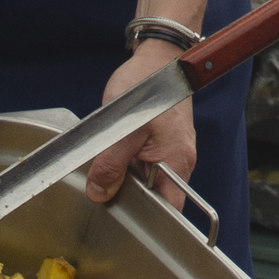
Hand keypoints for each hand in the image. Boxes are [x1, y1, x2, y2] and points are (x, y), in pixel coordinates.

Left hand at [85, 41, 198, 208]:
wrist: (157, 56)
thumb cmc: (147, 84)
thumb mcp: (123, 128)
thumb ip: (111, 165)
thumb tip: (99, 194)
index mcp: (177, 161)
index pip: (170, 209)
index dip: (150, 221)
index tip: (126, 222)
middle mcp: (179, 160)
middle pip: (155, 196)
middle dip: (130, 196)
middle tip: (105, 191)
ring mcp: (171, 151)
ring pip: (146, 179)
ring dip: (127, 177)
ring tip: (108, 166)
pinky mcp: (162, 142)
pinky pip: (144, 163)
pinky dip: (128, 162)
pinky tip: (115, 152)